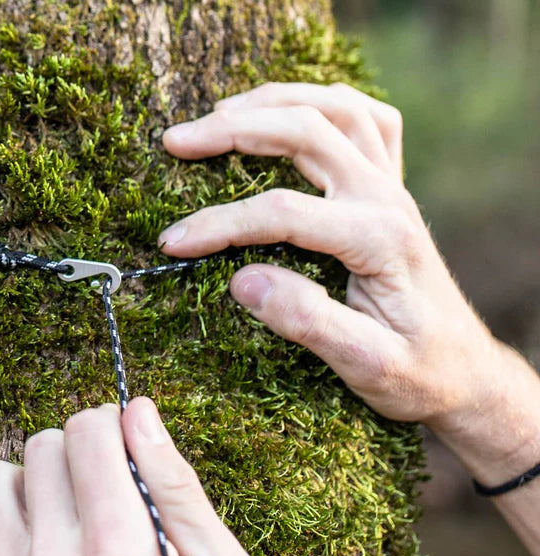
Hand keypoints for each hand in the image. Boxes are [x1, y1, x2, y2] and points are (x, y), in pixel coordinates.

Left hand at [0, 399, 267, 555]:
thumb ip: (175, 484)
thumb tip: (137, 410)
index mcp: (122, 552)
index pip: (86, 431)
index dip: (110, 425)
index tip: (124, 446)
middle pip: (40, 448)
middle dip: (75, 453)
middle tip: (104, 488)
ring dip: (29, 485)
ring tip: (64, 515)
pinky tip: (28, 548)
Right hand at [158, 82, 500, 426]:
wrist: (463, 370)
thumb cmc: (416, 372)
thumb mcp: (366, 365)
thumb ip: (308, 322)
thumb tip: (241, 281)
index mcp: (379, 240)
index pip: (283, 212)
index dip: (219, 224)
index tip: (172, 242)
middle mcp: (387, 199)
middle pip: (307, 133)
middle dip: (233, 130)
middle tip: (177, 141)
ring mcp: (392, 187)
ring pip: (335, 109)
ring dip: (274, 101)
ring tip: (217, 114)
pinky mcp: (390, 188)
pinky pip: (365, 119)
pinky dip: (321, 102)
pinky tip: (286, 110)